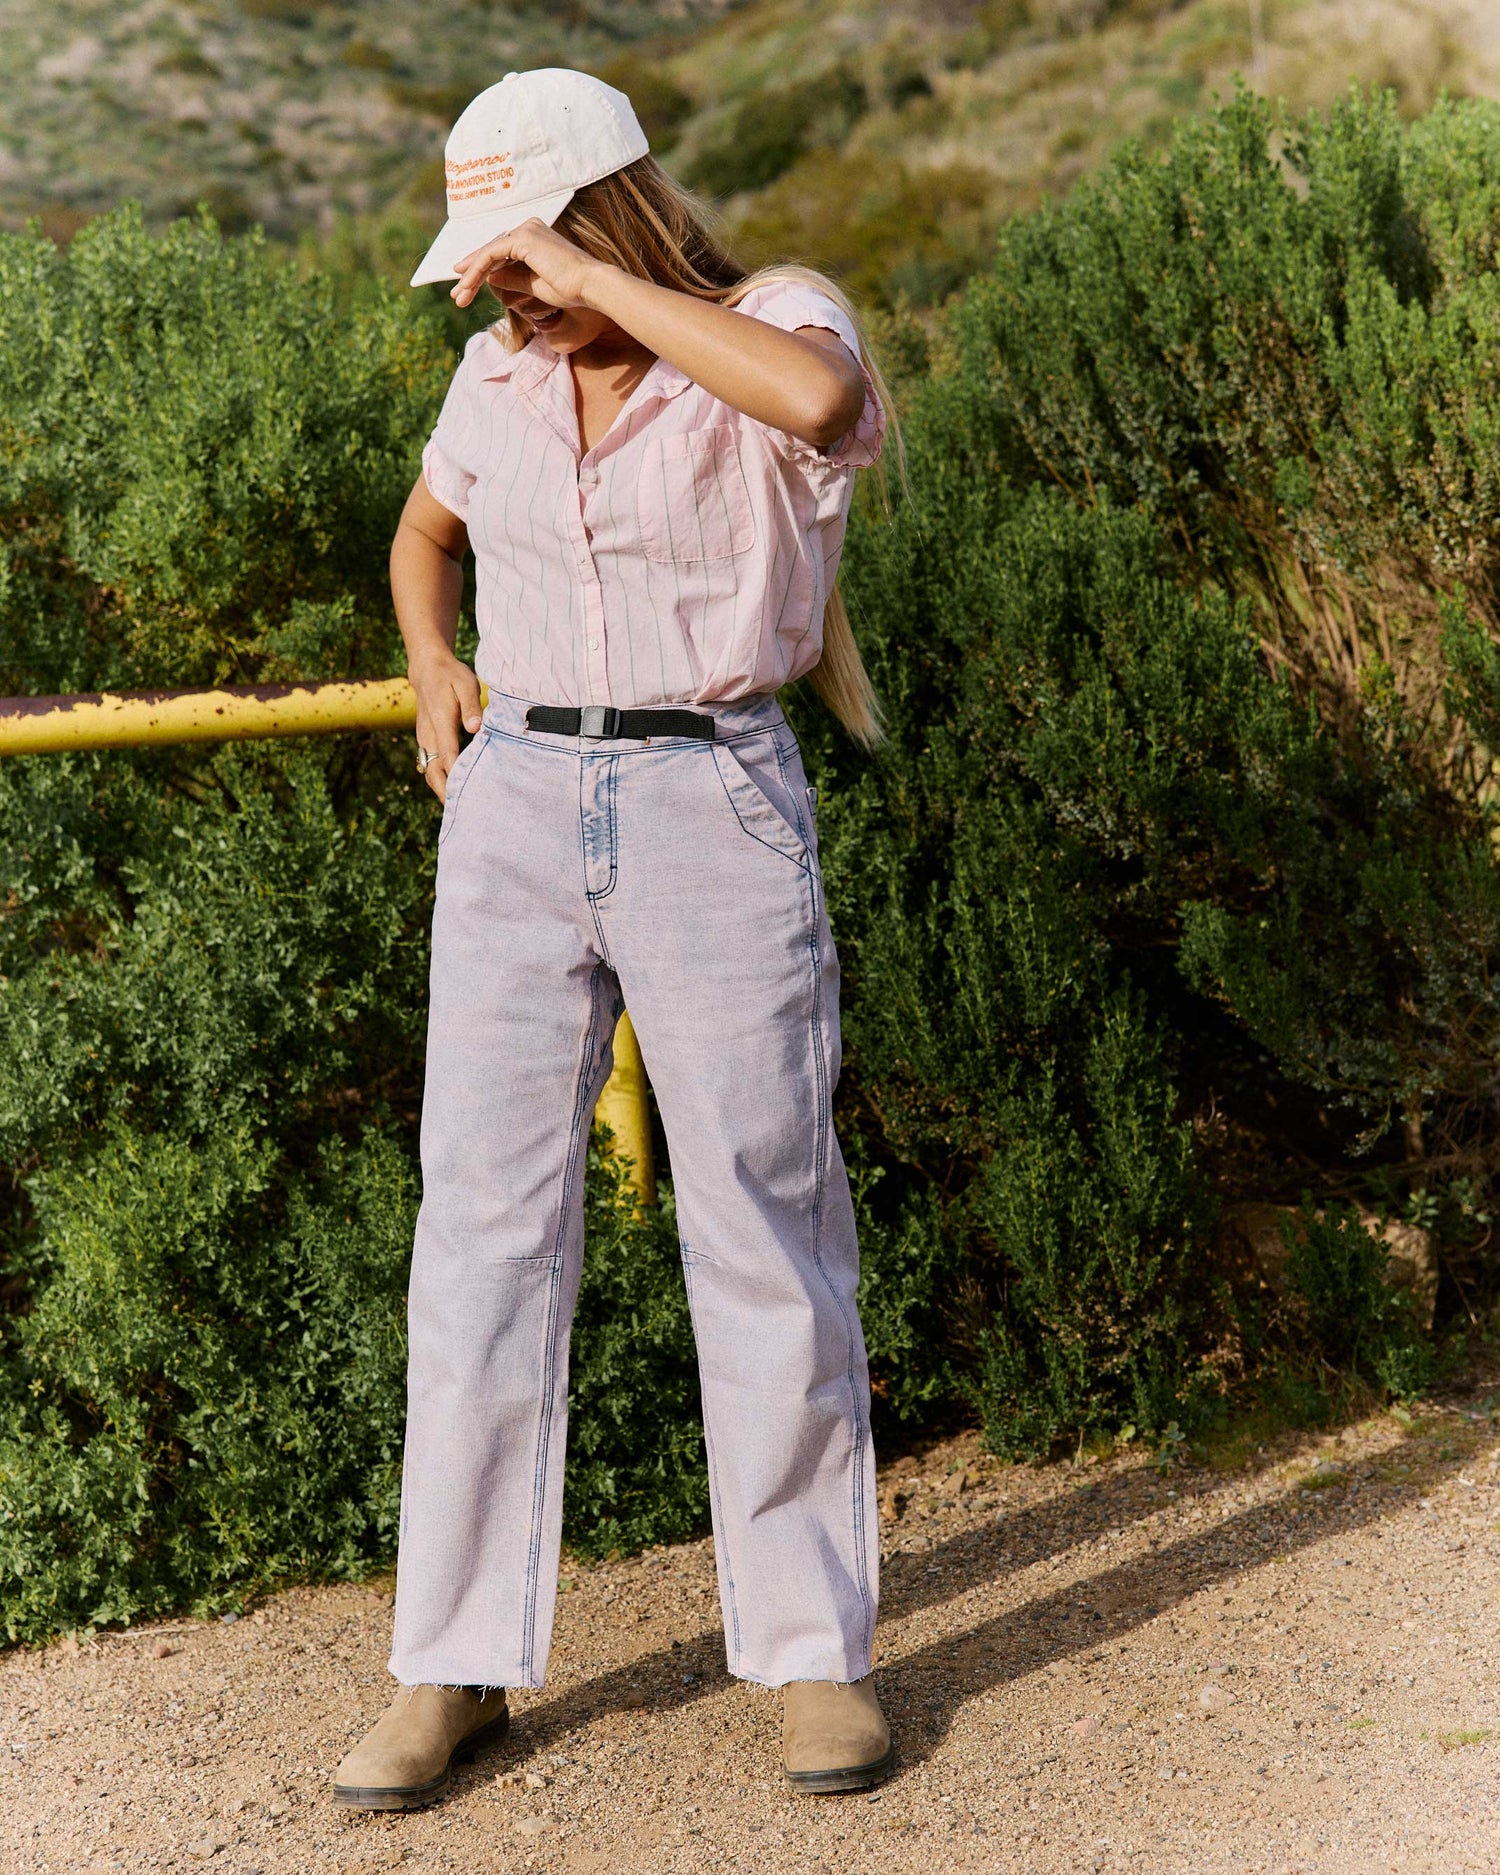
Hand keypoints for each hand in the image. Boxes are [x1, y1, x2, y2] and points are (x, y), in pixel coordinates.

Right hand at [409, 652, 482, 803]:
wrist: (427, 669)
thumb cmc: (451, 676)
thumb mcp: (466, 683)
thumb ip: (471, 706)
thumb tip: (475, 728)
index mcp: (440, 722)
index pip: (448, 756)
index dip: (457, 777)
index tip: (467, 796)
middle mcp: (428, 734)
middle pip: (434, 772)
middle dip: (447, 793)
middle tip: (463, 814)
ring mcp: (424, 739)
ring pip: (430, 772)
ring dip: (442, 790)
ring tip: (460, 810)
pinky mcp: (425, 741)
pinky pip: (430, 766)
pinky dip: (440, 781)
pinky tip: (454, 792)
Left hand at [451, 217, 608, 310]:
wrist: (589, 286)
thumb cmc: (570, 289)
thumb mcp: (533, 285)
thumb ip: (511, 278)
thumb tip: (490, 277)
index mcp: (534, 237)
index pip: (500, 254)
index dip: (480, 272)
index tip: (465, 289)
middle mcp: (528, 228)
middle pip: (491, 252)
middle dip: (471, 275)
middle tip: (457, 296)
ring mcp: (525, 230)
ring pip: (488, 253)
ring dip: (471, 276)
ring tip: (458, 296)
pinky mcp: (522, 238)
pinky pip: (491, 255)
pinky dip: (477, 270)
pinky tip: (466, 285)